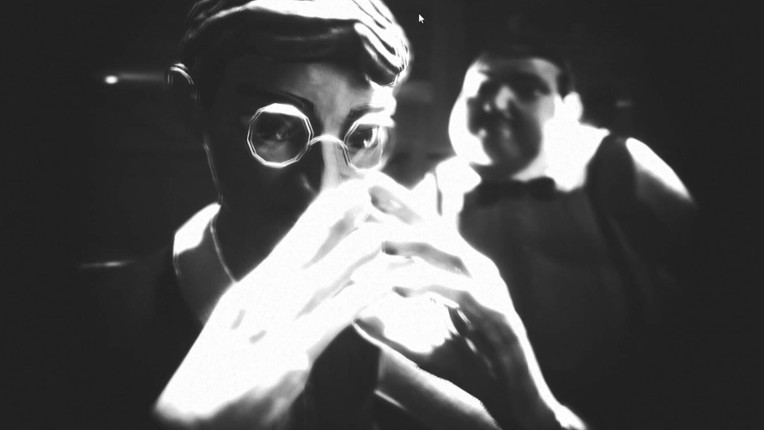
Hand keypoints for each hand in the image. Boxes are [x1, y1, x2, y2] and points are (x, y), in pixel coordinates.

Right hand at [155, 178, 413, 427]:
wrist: (188, 422)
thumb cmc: (215, 381)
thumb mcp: (237, 333)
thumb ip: (268, 306)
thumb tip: (301, 283)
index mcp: (245, 295)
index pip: (285, 249)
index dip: (313, 220)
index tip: (337, 194)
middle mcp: (256, 303)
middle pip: (299, 252)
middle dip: (331, 218)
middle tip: (361, 189)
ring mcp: (272, 328)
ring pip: (319, 278)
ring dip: (352, 251)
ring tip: (381, 229)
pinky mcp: (289, 357)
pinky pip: (332, 319)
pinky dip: (359, 295)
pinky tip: (383, 280)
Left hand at [352, 174, 585, 429]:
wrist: (510, 395)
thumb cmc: (465, 363)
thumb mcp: (416, 340)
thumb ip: (386, 323)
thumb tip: (347, 309)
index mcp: (454, 271)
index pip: (421, 231)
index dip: (393, 207)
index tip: (360, 185)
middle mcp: (473, 271)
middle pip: (435, 228)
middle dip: (401, 206)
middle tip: (367, 187)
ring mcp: (489, 289)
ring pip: (450, 254)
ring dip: (413, 242)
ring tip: (379, 236)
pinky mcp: (498, 315)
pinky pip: (462, 293)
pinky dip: (432, 286)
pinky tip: (402, 285)